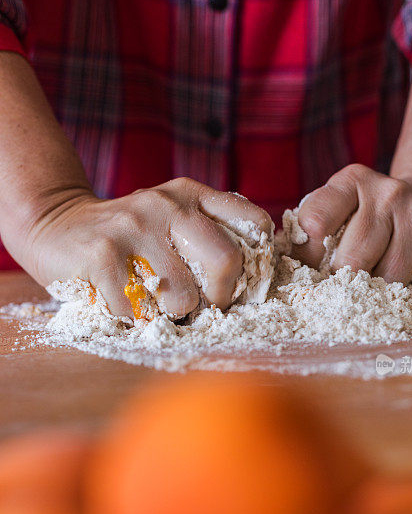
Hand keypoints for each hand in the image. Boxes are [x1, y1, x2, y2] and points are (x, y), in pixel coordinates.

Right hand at [23, 179, 271, 317]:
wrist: (55, 225)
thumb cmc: (127, 238)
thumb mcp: (170, 218)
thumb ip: (208, 234)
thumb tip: (251, 281)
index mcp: (191, 195)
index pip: (253, 223)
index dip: (255, 263)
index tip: (236, 282)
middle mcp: (167, 205)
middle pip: (227, 261)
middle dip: (220, 297)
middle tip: (202, 305)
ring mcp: (134, 227)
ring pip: (183, 298)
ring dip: (170, 313)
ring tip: (151, 299)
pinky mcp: (103, 255)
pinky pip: (140, 311)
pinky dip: (133, 319)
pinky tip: (121, 300)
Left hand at [295, 164, 411, 288]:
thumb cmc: (374, 217)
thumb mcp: (340, 211)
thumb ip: (309, 235)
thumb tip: (283, 267)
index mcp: (351, 182)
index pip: (316, 219)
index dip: (309, 253)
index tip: (315, 265)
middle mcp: (387, 192)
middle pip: (353, 262)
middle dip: (347, 281)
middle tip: (351, 281)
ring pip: (389, 278)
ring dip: (381, 290)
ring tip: (383, 276)